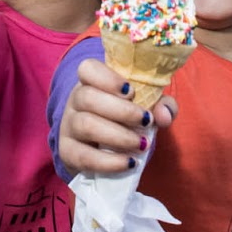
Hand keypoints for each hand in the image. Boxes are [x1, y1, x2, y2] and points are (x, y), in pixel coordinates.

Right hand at [58, 57, 176, 177]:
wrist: (101, 149)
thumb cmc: (125, 119)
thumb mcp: (144, 105)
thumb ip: (161, 104)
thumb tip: (164, 115)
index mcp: (91, 81)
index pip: (88, 68)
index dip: (108, 78)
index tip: (131, 91)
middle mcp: (75, 100)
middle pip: (88, 97)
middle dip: (121, 110)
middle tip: (146, 121)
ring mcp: (68, 126)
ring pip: (85, 125)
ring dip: (118, 136)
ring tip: (142, 144)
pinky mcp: (68, 153)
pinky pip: (83, 156)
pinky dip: (109, 162)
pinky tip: (129, 162)